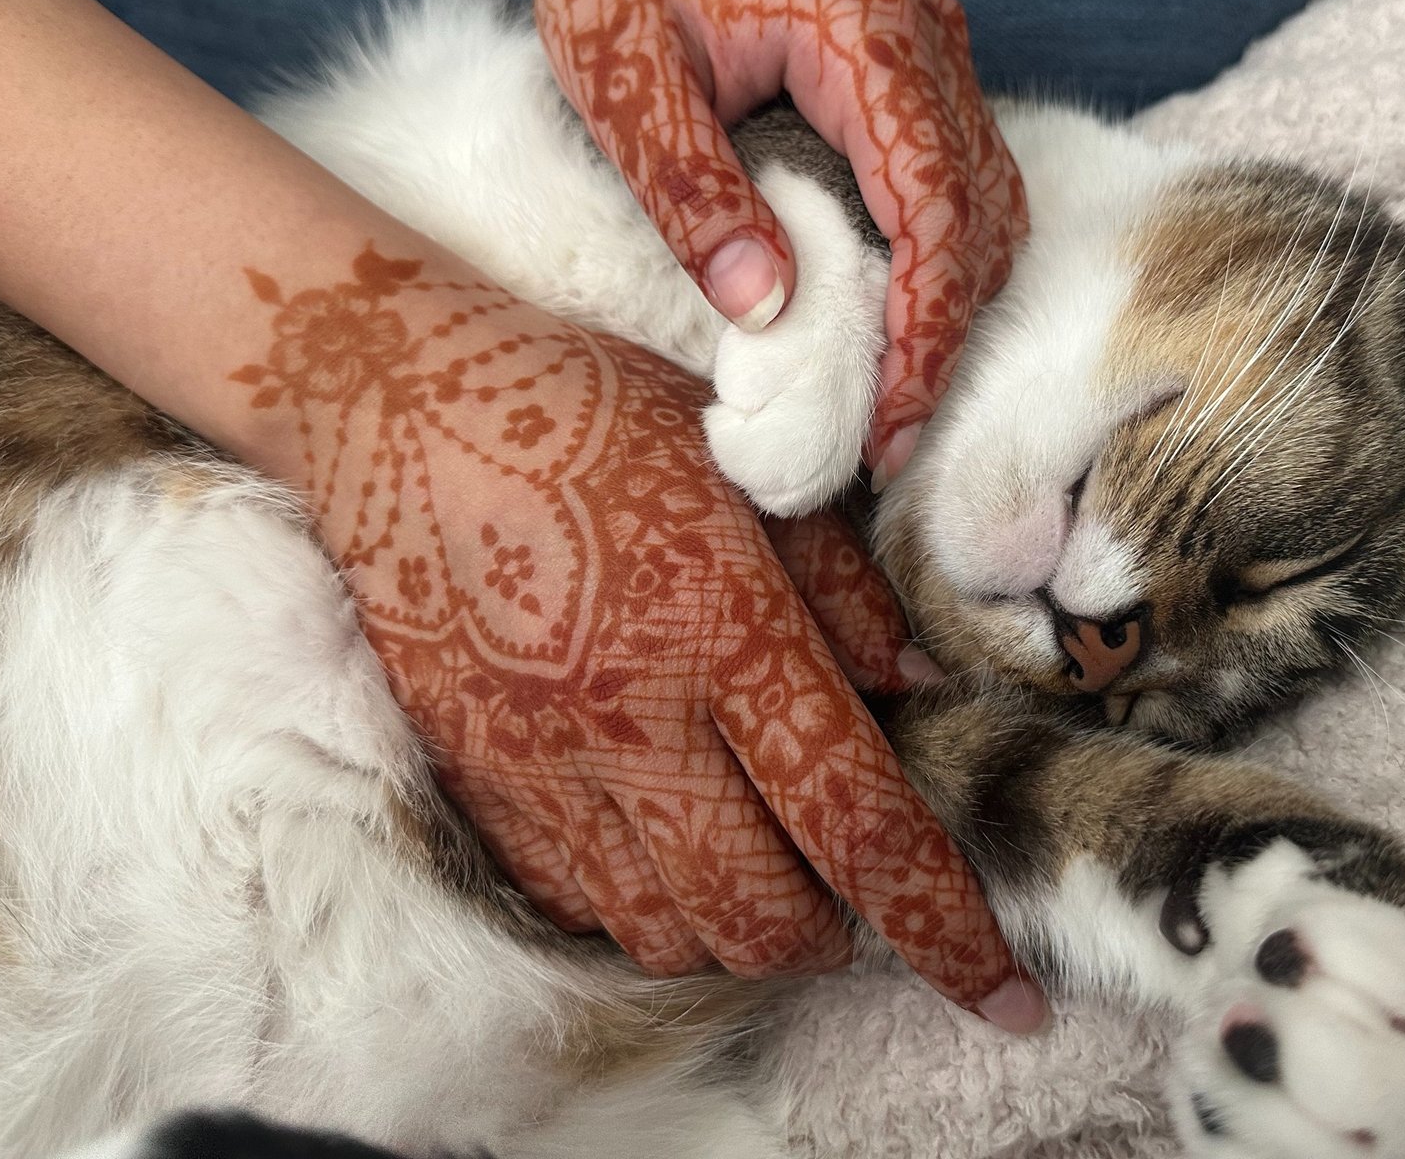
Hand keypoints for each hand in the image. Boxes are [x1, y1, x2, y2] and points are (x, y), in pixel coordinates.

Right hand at [229, 242, 1042, 1025]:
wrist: (393, 401)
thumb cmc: (587, 409)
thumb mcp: (745, 465)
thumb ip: (843, 586)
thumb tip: (915, 689)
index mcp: (723, 627)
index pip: (858, 821)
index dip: (945, 928)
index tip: (1011, 1002)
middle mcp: (634, 716)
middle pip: (761, 918)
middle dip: (834, 939)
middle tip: (852, 890)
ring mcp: (541, 759)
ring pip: (665, 932)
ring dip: (739, 931)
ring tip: (761, 866)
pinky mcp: (476, 774)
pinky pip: (576, 900)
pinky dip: (643, 904)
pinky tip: (664, 838)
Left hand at [535, 0, 1024, 484]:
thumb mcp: (622, 83)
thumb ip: (689, 190)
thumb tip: (762, 308)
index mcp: (862, 30)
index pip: (930, 197)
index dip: (923, 319)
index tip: (894, 417)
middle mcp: (923, 36)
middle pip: (979, 212)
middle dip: (945, 336)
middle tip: (891, 441)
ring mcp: (932, 54)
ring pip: (987, 204)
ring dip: (952, 308)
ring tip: (896, 404)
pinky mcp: (918, 78)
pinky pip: (960, 184)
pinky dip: (942, 265)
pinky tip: (896, 328)